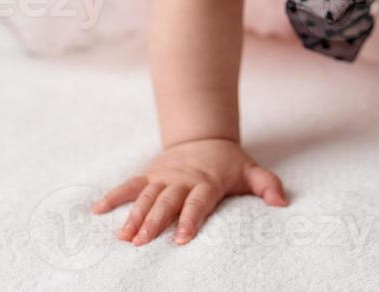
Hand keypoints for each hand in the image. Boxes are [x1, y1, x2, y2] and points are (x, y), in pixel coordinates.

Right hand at [91, 138, 287, 245]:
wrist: (205, 136)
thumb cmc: (229, 162)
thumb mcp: (251, 170)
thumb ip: (267, 185)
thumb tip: (281, 203)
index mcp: (206, 182)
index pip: (198, 202)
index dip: (190, 219)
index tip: (182, 238)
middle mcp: (182, 179)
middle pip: (167, 202)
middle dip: (154, 222)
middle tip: (142, 242)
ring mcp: (163, 177)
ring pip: (146, 196)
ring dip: (133, 216)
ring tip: (123, 237)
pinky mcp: (149, 175)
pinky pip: (129, 185)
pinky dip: (113, 196)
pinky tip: (97, 210)